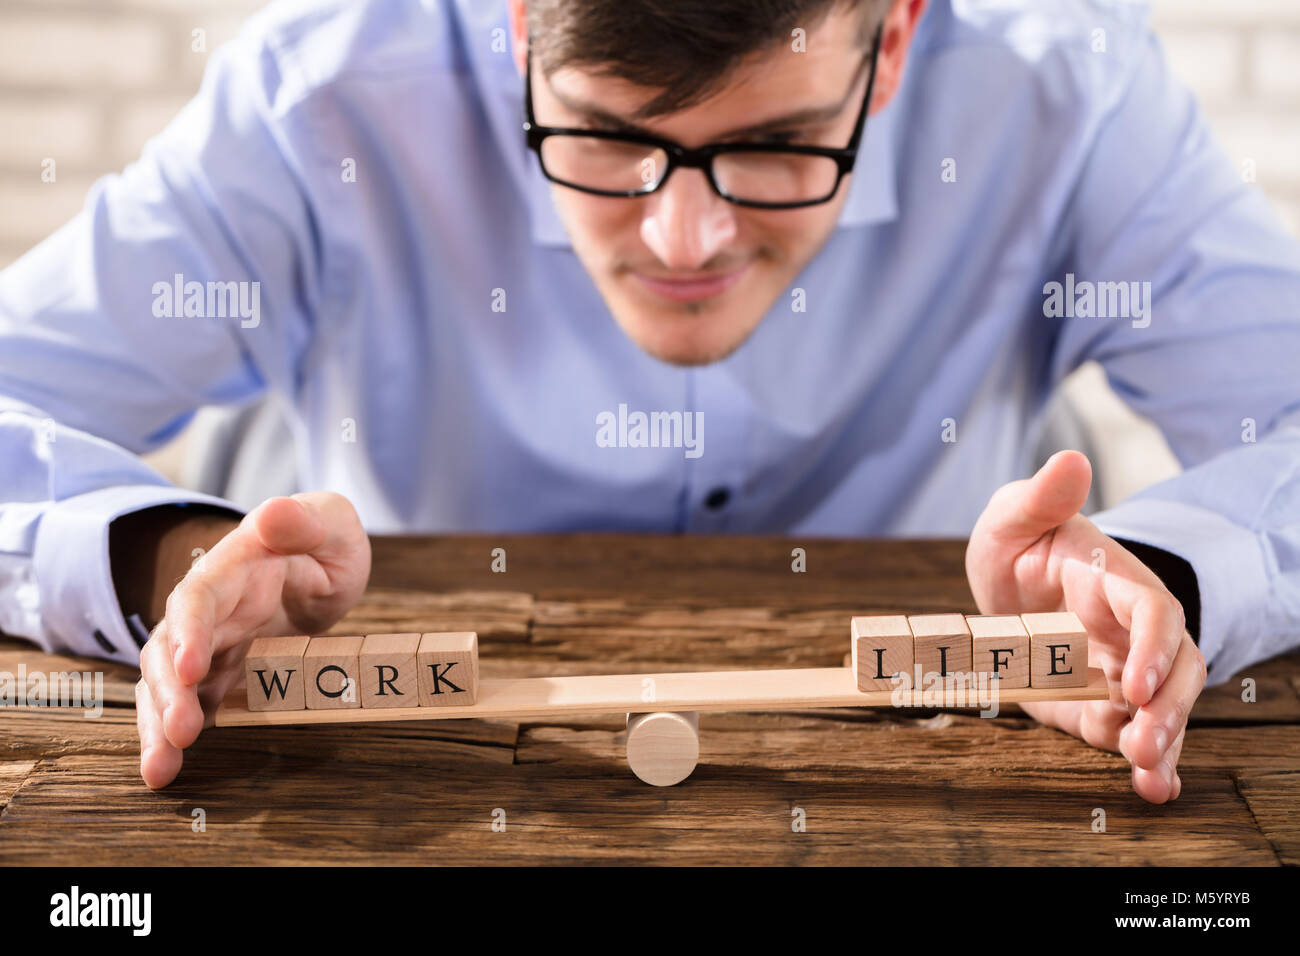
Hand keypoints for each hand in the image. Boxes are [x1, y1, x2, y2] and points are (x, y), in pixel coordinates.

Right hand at [136, 492, 370, 787]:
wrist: (320, 558)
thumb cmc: (322, 538)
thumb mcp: (330, 521)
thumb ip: (306, 520)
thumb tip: (275, 513)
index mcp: (235, 567)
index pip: (200, 596)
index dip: (190, 631)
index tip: (188, 666)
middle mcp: (212, 608)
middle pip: (171, 648)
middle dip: (169, 692)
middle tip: (179, 732)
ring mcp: (211, 643)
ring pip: (169, 684)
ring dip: (159, 724)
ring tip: (160, 769)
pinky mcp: (218, 672)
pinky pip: (189, 704)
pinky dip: (172, 735)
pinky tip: (165, 769)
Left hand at [965, 450, 1206, 802]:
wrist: (1010, 580)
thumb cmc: (1021, 543)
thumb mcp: (1013, 517)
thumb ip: (1040, 497)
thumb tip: (1070, 460)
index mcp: (1113, 582)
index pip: (1152, 611)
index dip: (1151, 646)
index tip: (1135, 681)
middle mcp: (1129, 631)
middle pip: (1173, 670)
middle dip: (1167, 709)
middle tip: (1145, 743)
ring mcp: (1118, 670)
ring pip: (1160, 709)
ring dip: (1163, 742)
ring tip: (1150, 776)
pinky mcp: (1096, 703)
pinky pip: (1126, 733)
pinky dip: (1144, 762)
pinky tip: (1151, 789)